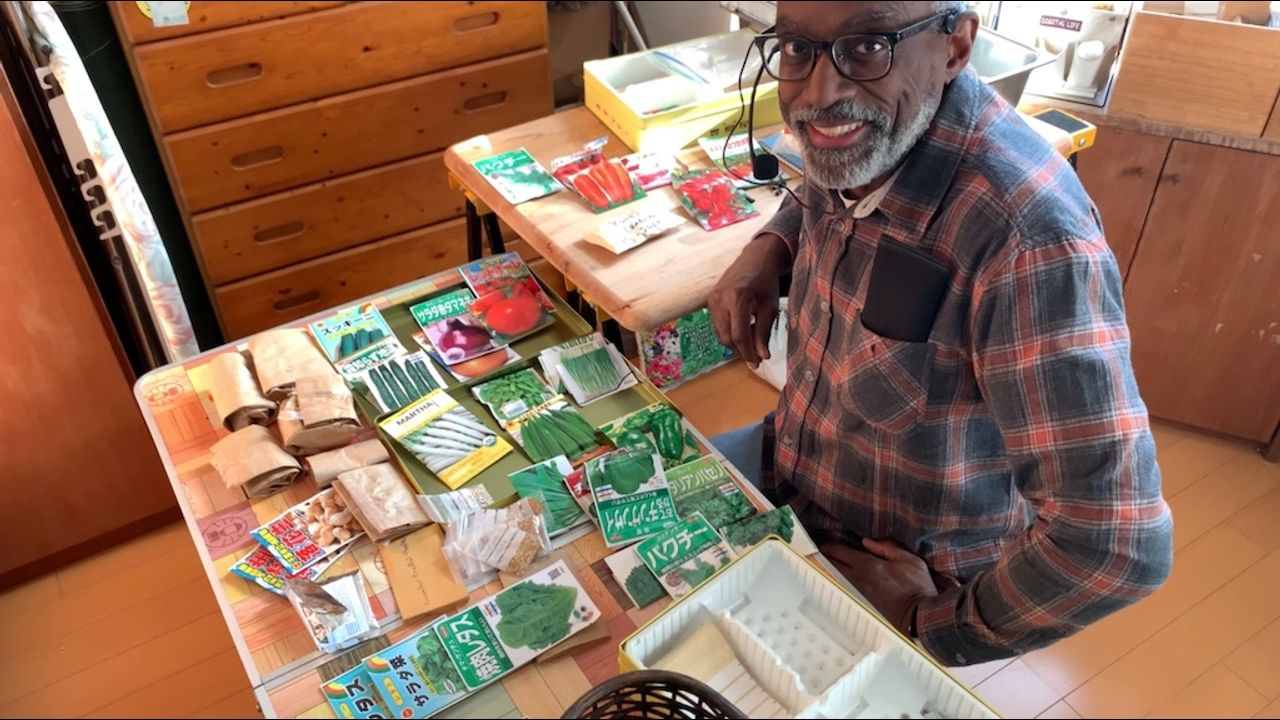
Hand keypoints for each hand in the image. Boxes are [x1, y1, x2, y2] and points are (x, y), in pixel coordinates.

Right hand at [708, 233, 788, 367]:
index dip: (747, 353)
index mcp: (737, 298)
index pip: (738, 335)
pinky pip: (717, 324)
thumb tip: (762, 356)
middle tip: (756, 355)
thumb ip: (763, 333)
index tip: (756, 364)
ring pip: (720, 333)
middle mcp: (720, 298)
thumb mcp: (769, 308)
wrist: (755, 260)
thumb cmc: (765, 282)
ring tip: (751, 339)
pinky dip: (729, 331)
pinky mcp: (709, 300)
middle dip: (740, 349)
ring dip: (735, 341)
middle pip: (726, 337)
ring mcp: (712, 299)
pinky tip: (742, 328)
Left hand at [821, 539, 937, 636]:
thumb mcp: (908, 560)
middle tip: (828, 550)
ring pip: (836, 576)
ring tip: (835, 561)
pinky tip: (846, 576)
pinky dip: (841, 579)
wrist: (919, 616)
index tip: (829, 541)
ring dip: (833, 567)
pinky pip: (845, 586)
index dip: (830, 544)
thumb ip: (886, 547)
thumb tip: (868, 541)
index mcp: (867, 565)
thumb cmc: (917, 588)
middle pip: (831, 564)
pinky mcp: (862, 602)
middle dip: (827, 555)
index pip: (838, 551)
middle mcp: (858, 579)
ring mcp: (858, 592)